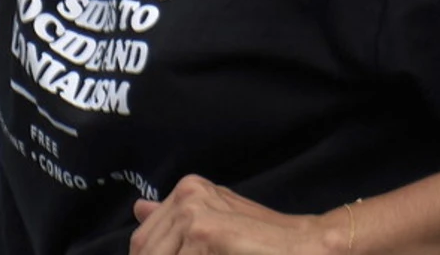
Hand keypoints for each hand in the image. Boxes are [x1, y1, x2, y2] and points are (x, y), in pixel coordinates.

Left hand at [130, 176, 339, 253]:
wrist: (301, 246)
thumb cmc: (260, 241)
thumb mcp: (216, 224)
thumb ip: (175, 218)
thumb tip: (138, 207)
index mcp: (188, 190)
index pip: (142, 242)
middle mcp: (187, 194)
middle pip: (144, 252)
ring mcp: (193, 212)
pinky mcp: (202, 231)